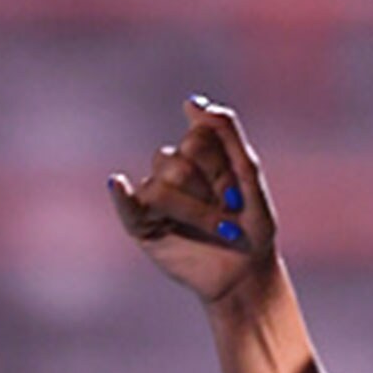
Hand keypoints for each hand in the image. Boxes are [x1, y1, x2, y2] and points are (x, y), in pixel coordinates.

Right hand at [108, 95, 277, 304]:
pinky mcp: (142, 225)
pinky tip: (118, 184)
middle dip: (209, 190)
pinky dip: (122, 195)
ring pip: (161, 186)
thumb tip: (192, 102)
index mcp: (198, 152)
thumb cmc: (253, 222)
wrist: (248, 271)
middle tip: (229, 212)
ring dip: (198, 212)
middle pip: (176, 161)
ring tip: (218, 229)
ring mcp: (155, 197)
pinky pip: (127, 205)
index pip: (197, 137)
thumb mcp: (247, 172)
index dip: (221, 165)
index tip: (239, 188)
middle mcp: (172, 170)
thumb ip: (225, 133)